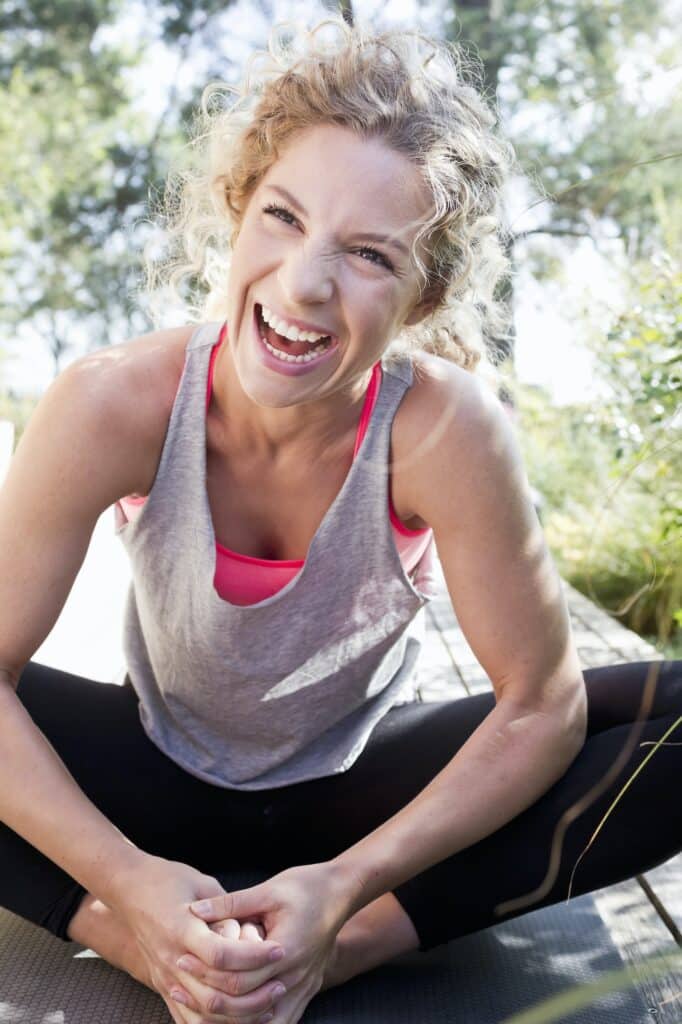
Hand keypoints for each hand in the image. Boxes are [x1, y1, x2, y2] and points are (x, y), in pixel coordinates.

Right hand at [111, 854, 287, 1023]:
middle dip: (254, 992)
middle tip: (282, 981)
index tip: (279, 948)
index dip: (255, 955)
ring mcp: (165, 977)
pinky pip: (188, 1019)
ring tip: (268, 1005)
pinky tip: (238, 1020)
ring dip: (239, 1015)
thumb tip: (252, 930)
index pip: (222, 955)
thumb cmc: (167, 879)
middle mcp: (171, 959)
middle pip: (216, 992)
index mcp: (182, 930)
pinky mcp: (162, 986)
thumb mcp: (200, 883)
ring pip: (204, 1013)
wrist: (129, 889)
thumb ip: (226, 908)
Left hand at [178, 862, 356, 1023]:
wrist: (341, 893)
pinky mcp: (306, 992)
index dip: (206, 969)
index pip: (238, 976)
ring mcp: (303, 989)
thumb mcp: (270, 889)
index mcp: (286, 951)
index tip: (182, 956)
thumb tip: (195, 910)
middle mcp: (295, 977)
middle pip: (245, 1004)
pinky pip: (279, 1023)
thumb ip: (233, 903)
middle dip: (208, 994)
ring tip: (198, 1002)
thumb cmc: (307, 886)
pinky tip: (232, 1017)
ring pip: (261, 1023)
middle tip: (179, 980)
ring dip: (228, 1019)